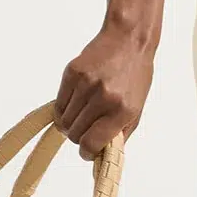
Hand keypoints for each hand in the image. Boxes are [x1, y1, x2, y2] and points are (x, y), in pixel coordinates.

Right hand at [55, 22, 153, 160]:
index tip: (88, 151)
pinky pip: (59, 103)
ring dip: (70, 123)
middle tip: (87, 128)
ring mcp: (86, 84)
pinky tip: (74, 104)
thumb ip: (119, 134)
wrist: (129, 40)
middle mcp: (103, 98)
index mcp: (122, 111)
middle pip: (75, 134)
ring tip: (82, 114)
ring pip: (64, 121)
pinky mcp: (72, 73)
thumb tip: (100, 155)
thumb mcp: (137, 109)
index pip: (91, 144)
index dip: (86, 152)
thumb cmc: (135, 76)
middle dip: (79, 137)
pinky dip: (63, 109)